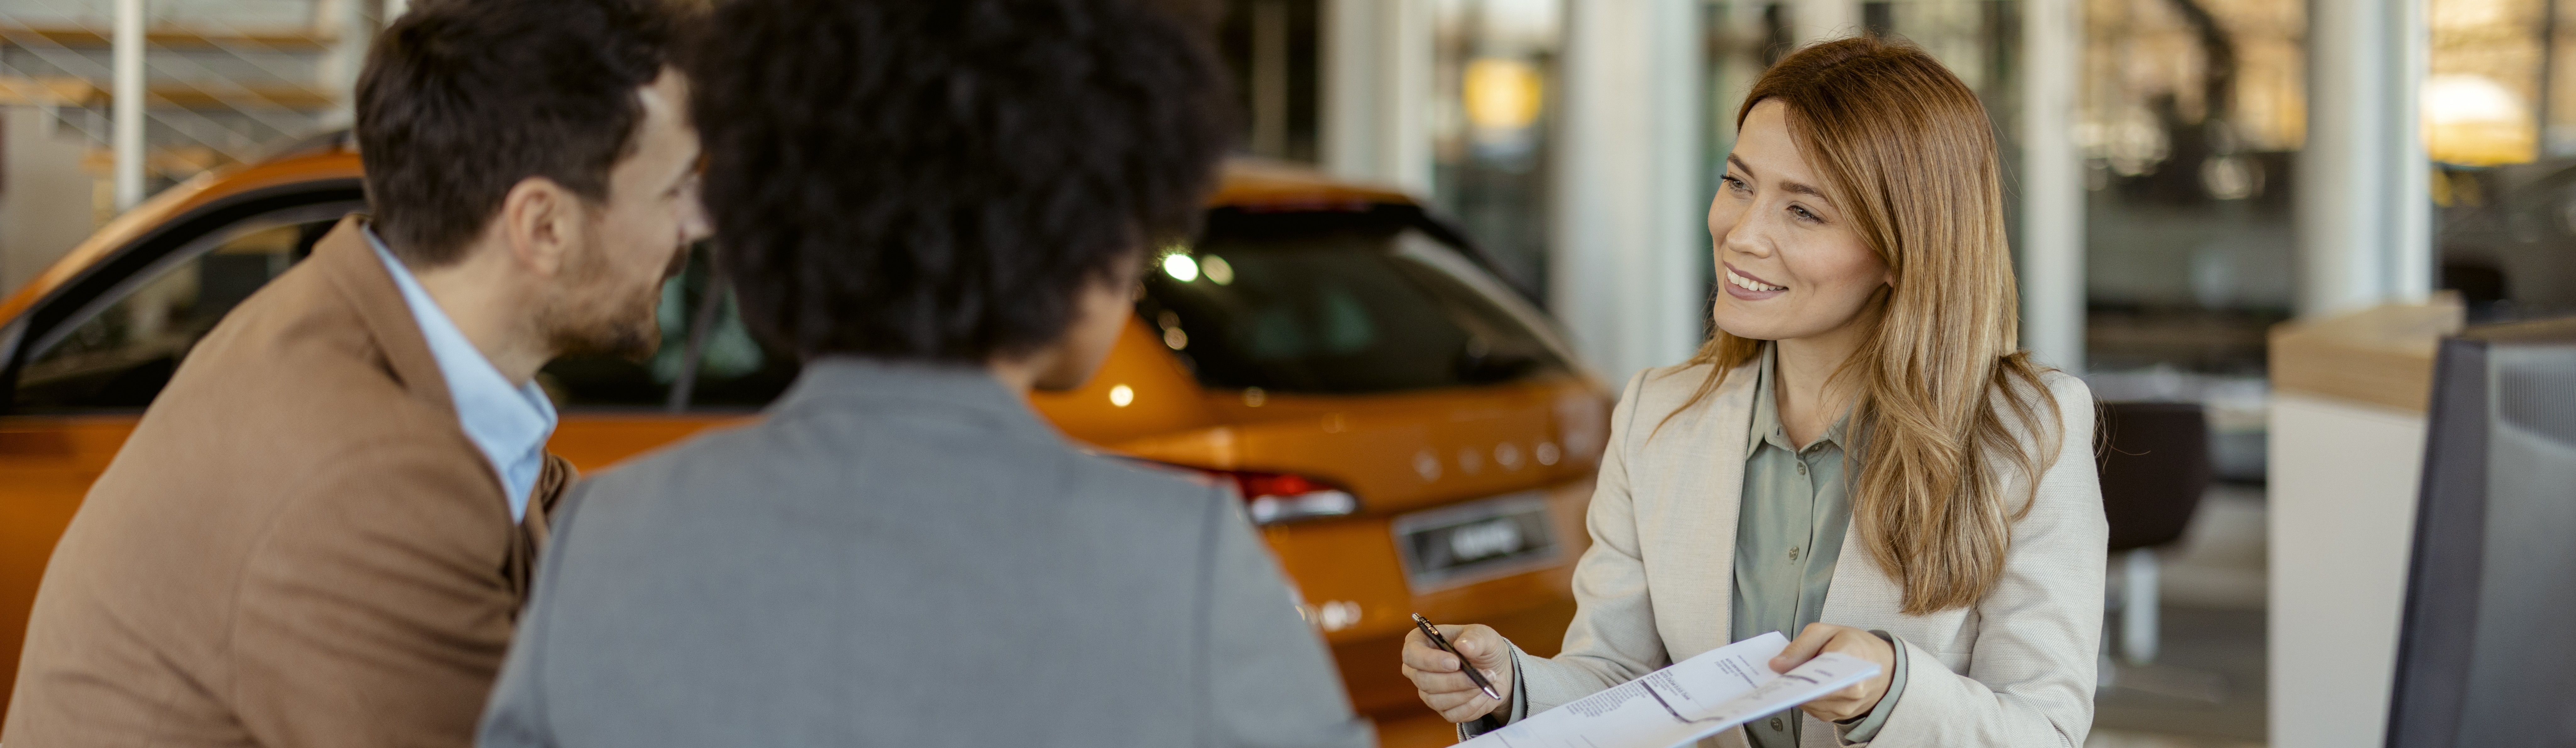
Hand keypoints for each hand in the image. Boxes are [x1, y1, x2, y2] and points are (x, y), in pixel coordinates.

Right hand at [1399, 623, 1515, 722]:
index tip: (1455, 662)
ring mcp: (1428, 691)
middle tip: (1479, 675)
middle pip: (1423, 680)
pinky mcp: (1442, 709)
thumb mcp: (1484, 635)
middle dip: (1454, 680)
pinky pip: (1452, 714)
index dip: (1430, 660)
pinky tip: (1484, 693)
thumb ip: (1475, 638)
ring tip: (1487, 681)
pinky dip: (1472, 705)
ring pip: (1436, 700)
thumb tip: (1462, 646)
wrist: (1496, 669)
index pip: (1411, 654)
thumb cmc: (1483, 647)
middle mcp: (1418, 669)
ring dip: (1465, 693)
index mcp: (1420, 643)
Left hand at [1769, 623, 1895, 722]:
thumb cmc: (1855, 644)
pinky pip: (1812, 709)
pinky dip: (1806, 697)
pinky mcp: (1838, 716)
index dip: (1795, 673)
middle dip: (1793, 682)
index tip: (1779, 670)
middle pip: (1809, 692)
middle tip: (1781, 671)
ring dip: (1798, 690)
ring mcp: (1846, 707)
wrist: (1885, 666)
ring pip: (1807, 703)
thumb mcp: (1826, 632)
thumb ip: (1800, 646)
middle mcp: (1852, 690)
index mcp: (1852, 661)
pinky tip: (1807, 684)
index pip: (1818, 673)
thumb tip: (1776, 665)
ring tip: (1797, 674)